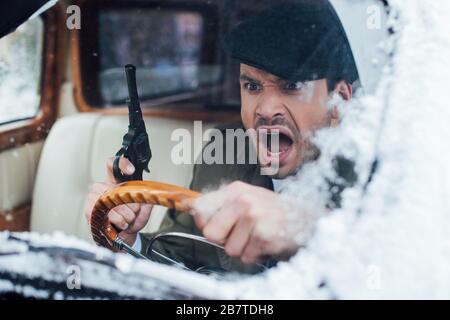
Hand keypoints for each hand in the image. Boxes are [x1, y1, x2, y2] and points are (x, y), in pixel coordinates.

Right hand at [83, 157, 152, 245]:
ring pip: (112, 201)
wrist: (123, 238)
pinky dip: (117, 220)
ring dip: (125, 214)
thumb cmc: (131, 220)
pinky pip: (106, 212)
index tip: (131, 170)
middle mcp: (103, 186)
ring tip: (126, 219)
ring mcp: (94, 197)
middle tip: (132, 212)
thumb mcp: (144, 207)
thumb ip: (147, 197)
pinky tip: (120, 224)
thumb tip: (149, 191)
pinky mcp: (89, 209)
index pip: (113, 164)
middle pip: (118, 188)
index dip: (121, 164)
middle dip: (130, 204)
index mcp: (115, 181)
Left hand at [190, 181, 308, 264]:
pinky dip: (256, 255)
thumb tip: (195, 213)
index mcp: (236, 190)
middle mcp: (243, 200)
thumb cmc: (277, 212)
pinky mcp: (263, 235)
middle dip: (224, 240)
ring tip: (258, 237)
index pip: (201, 207)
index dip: (204, 223)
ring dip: (244, 249)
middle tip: (241, 234)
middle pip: (210, 232)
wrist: (309, 220)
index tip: (213, 226)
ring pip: (229, 249)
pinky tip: (266, 243)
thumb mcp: (249, 199)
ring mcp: (253, 217)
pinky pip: (246, 256)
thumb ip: (224, 206)